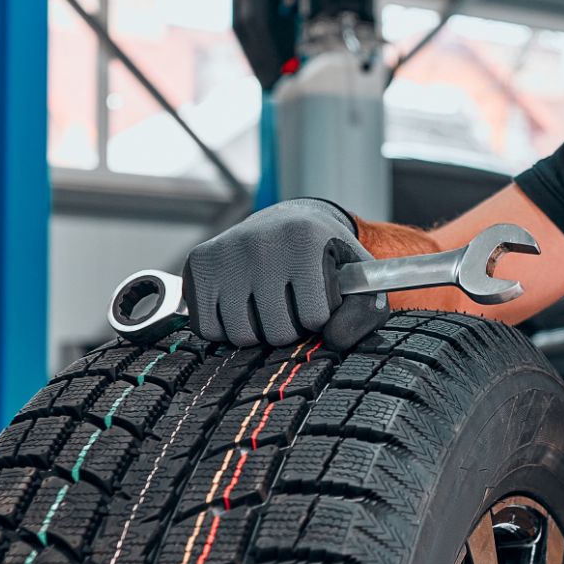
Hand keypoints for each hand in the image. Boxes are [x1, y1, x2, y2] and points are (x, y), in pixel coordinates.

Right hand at [183, 197, 388, 349]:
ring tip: (269, 304)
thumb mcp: (358, 277)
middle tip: (292, 303)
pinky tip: (241, 305)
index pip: (316, 318)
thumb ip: (365, 311)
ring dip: (259, 332)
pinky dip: (226, 329)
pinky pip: (209, 330)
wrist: (285, 222)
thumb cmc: (325, 257)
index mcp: (303, 241)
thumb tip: (333, 341)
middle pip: (277, 333)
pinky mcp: (197, 265)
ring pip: (241, 336)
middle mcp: (259, 244)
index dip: (321, 317)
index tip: (319, 296)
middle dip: (290, 328)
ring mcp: (224, 254)